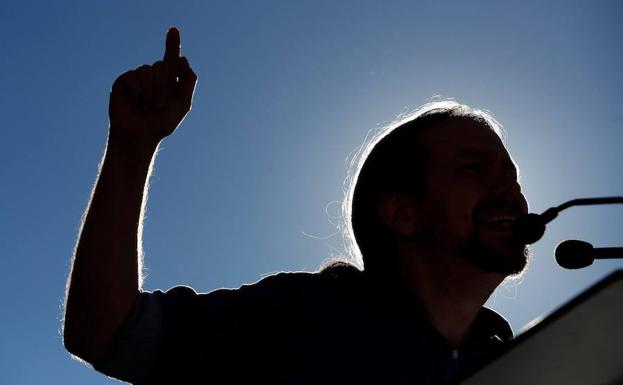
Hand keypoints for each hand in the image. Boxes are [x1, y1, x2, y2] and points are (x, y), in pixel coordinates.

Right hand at [108, 27, 196, 150]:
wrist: (140, 136)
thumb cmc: (161, 123)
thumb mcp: (183, 104)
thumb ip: (188, 81)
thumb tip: (183, 59)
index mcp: (167, 82)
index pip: (170, 59)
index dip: (172, 44)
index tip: (174, 29)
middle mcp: (152, 78)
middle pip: (162, 65)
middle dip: (163, 86)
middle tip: (159, 105)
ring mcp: (137, 79)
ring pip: (147, 69)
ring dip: (151, 91)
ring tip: (147, 105)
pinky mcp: (123, 82)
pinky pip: (133, 75)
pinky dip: (138, 90)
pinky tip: (136, 101)